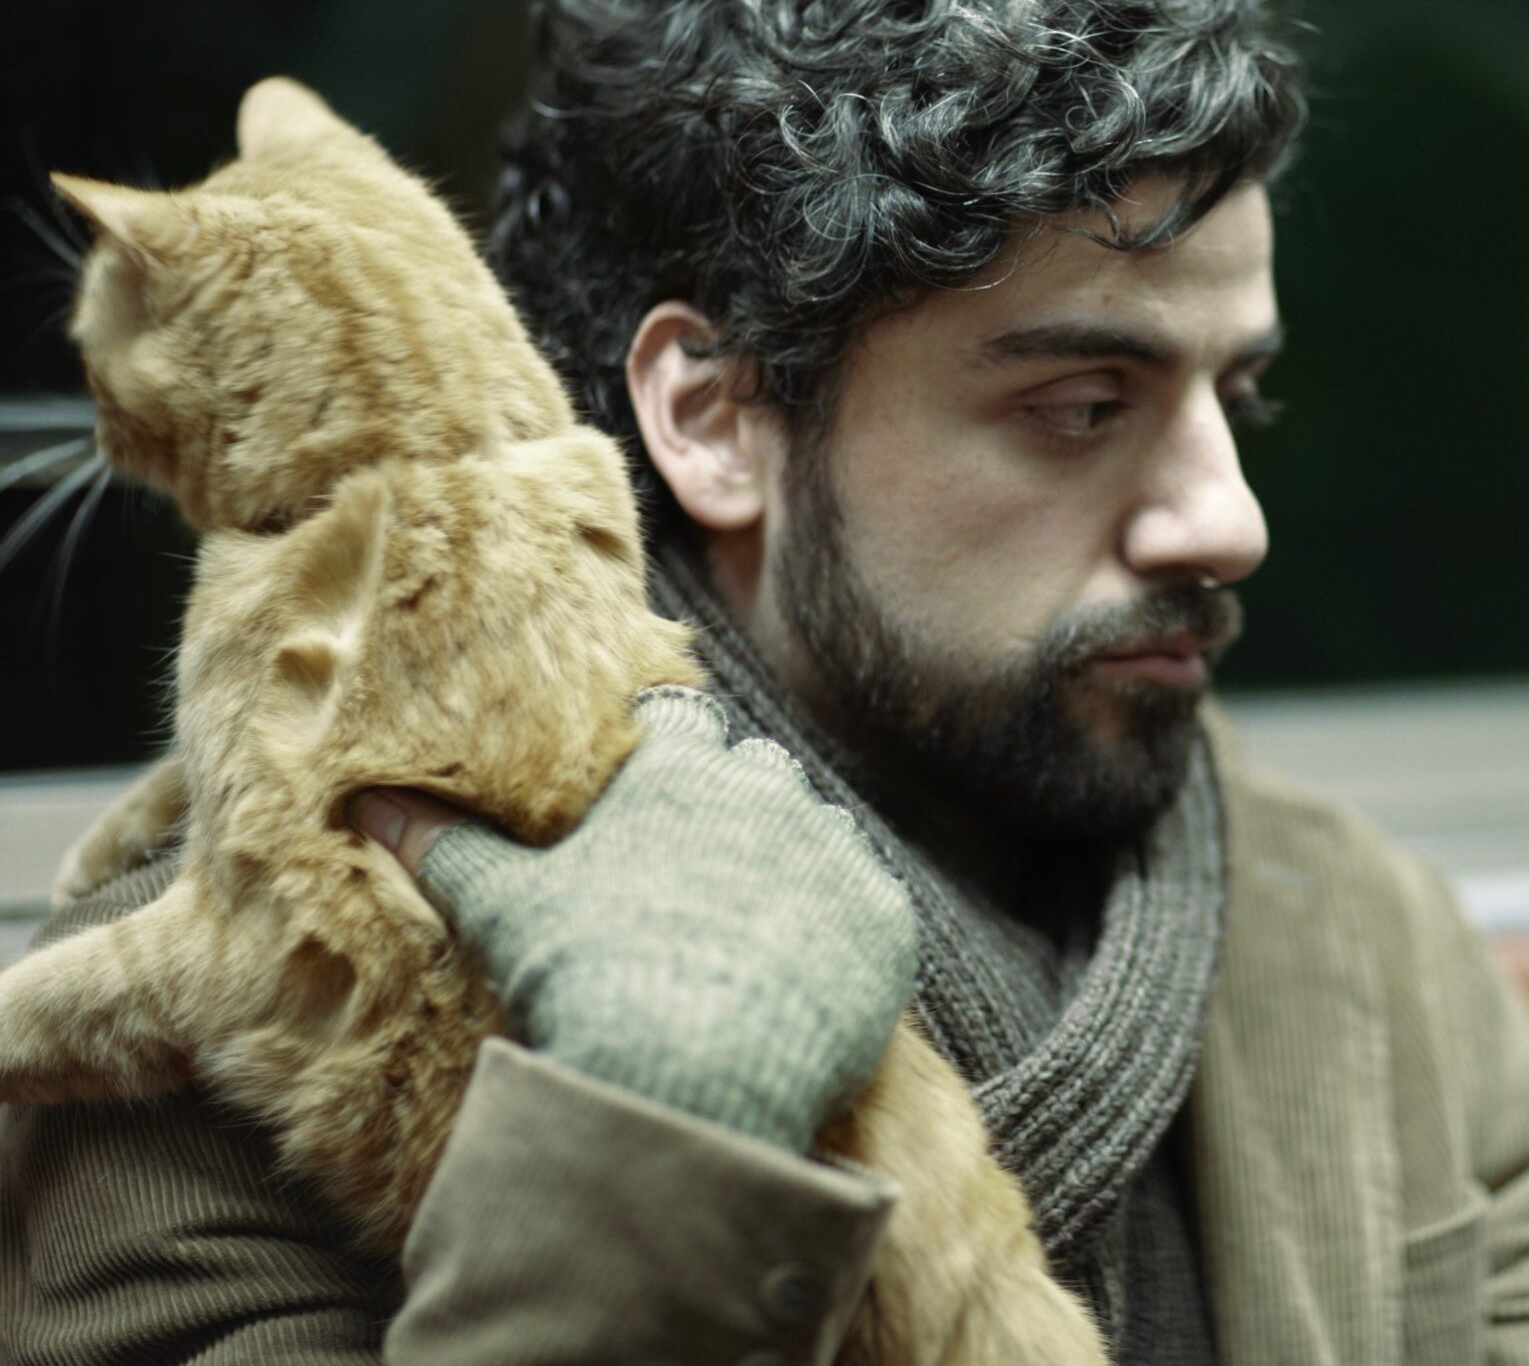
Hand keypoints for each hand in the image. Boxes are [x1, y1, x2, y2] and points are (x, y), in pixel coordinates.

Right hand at [351, 687, 917, 1150]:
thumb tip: (366, 804)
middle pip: (757, 773)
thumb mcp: (503, 909)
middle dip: (732, 805)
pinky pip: (869, 911)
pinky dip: (840, 936)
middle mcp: (772, 793)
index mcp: (682, 771)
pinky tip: (799, 977)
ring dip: (792, 865)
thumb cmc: (586, 979)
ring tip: (749, 929)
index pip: (678, 724)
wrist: (690, 1078)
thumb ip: (443, 846)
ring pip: (819, 835)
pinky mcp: (888, 924)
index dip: (662, 756)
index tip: (649, 790)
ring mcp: (838, 856)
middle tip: (696, 870)